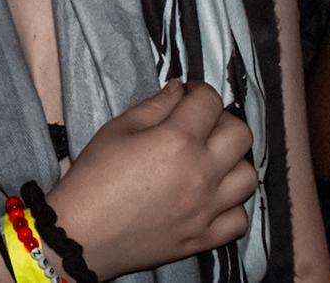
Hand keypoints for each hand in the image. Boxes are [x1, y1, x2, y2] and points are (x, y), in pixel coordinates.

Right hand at [48, 80, 257, 278]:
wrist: (81, 234)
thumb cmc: (93, 178)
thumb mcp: (117, 129)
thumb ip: (154, 106)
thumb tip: (178, 91)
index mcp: (178, 140)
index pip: (210, 101)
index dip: (199, 91)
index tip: (188, 95)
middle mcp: (202, 173)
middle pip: (240, 134)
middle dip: (221, 120)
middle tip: (199, 124)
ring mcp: (208, 209)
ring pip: (248, 176)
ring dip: (232, 162)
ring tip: (210, 162)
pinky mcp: (205, 237)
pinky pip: (240, 219)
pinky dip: (231, 206)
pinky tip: (212, 198)